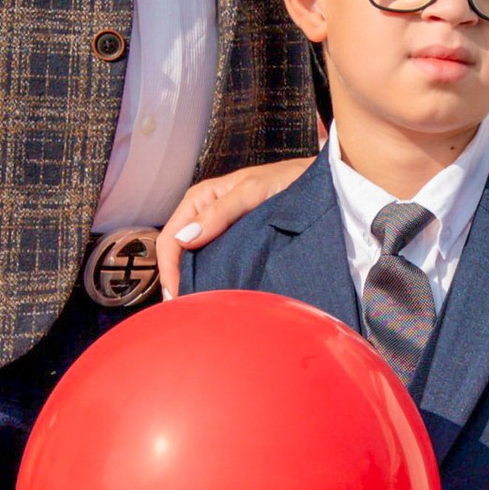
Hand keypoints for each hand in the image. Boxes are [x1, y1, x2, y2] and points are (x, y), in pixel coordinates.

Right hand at [156, 159, 311, 296]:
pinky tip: (215, 294)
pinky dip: (210, 277)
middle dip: (177, 279)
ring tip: (197, 307)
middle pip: (178, 252)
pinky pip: (214, 261)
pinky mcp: (235, 241)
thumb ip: (220, 212)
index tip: (179, 298)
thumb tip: (185, 239)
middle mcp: (204, 215)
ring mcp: (219, 230)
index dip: (170, 270)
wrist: (318, 183)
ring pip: (194, 259)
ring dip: (192, 280)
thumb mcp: (252, 191)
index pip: (171, 238)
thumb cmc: (287, 179)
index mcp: (200, 199)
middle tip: (186, 310)